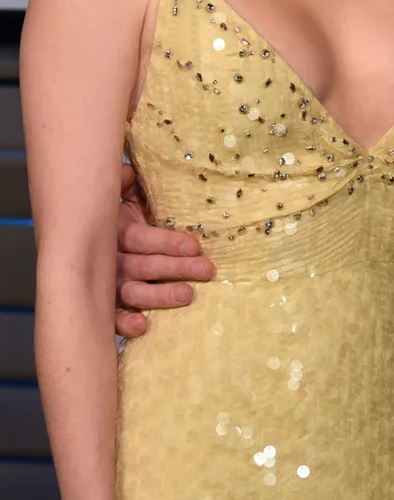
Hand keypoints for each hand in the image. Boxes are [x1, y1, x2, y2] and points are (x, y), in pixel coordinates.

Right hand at [116, 164, 213, 338]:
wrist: (81, 225)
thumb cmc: (113, 207)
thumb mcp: (119, 188)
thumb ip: (124, 180)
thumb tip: (128, 173)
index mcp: (116, 230)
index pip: (142, 238)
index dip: (167, 242)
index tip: (194, 245)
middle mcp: (111, 259)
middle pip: (144, 266)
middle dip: (176, 268)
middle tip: (205, 270)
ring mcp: (107, 283)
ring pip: (133, 292)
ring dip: (159, 296)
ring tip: (186, 295)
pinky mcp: (106, 304)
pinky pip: (112, 317)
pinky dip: (124, 324)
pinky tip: (141, 326)